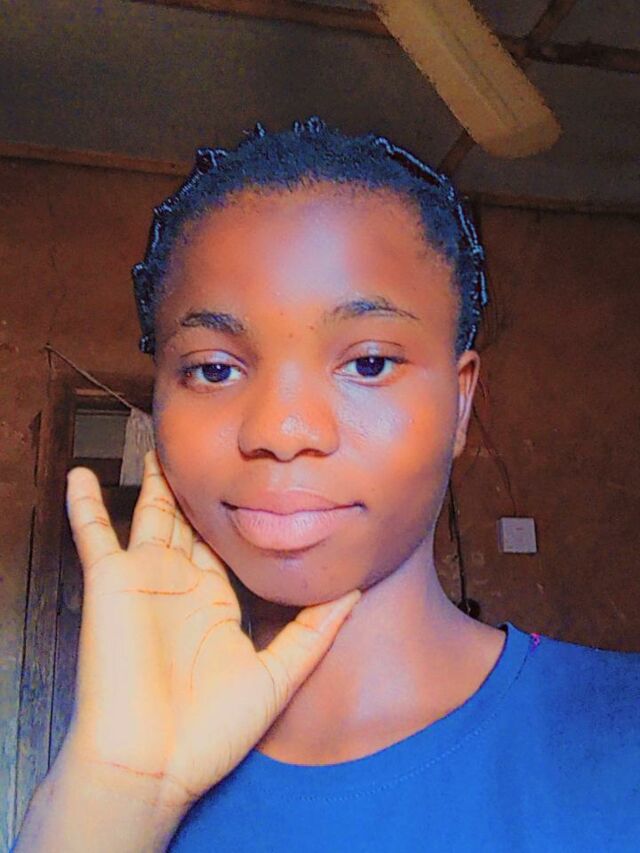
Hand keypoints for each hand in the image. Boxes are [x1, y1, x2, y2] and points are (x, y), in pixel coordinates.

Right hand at [62, 450, 360, 810]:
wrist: (153, 763)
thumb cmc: (211, 731)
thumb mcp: (278, 675)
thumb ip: (315, 631)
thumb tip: (355, 590)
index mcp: (215, 601)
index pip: (227, 544)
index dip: (238, 513)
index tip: (260, 480)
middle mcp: (180, 584)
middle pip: (190, 520)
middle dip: (196, 486)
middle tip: (207, 447)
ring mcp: (145, 579)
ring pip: (150, 514)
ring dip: (152, 480)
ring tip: (159, 444)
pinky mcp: (111, 582)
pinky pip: (92, 535)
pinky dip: (83, 505)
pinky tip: (79, 475)